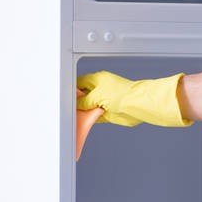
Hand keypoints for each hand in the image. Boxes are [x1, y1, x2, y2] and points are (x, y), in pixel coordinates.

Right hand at [76, 71, 191, 126]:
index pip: (79, 83)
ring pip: (87, 107)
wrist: (137, 105)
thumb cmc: (122, 95)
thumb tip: (76, 104)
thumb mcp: (96, 95)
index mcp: (97, 80)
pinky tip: (81, 122)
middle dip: (75, 102)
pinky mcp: (107, 113)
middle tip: (66, 108)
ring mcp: (104, 101)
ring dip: (81, 112)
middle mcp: (100, 90)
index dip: (71, 89)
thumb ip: (84, 101)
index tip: (63, 96)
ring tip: (72, 116)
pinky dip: (88, 119)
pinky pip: (93, 116)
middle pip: (82, 96)